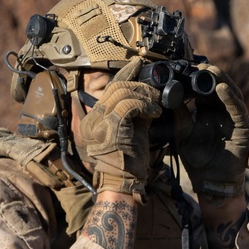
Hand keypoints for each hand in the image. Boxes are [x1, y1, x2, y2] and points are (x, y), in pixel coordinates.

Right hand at [81, 57, 162, 201]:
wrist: (123, 183)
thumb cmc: (127, 163)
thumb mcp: (128, 133)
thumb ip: (132, 114)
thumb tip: (147, 97)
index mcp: (93, 119)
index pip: (108, 89)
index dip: (125, 75)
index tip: (138, 65)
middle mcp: (93, 118)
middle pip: (115, 87)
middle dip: (138, 83)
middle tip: (154, 90)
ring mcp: (100, 122)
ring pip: (122, 92)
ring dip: (143, 95)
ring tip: (155, 104)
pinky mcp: (111, 127)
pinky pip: (129, 105)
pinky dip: (144, 105)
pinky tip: (154, 113)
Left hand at [176, 64, 248, 198]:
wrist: (210, 181)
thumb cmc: (197, 158)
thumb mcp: (183, 132)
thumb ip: (179, 114)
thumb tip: (167, 94)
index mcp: (209, 110)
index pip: (206, 88)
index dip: (197, 78)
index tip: (185, 68)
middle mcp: (224, 112)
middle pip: (220, 87)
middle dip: (210, 75)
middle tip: (199, 65)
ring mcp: (237, 119)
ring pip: (231, 94)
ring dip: (221, 81)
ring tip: (210, 71)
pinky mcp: (245, 129)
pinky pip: (238, 110)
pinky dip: (230, 98)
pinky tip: (221, 89)